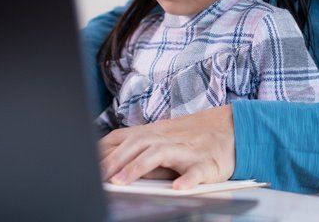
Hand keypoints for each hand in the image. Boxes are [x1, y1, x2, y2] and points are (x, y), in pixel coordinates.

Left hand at [99, 105, 235, 189]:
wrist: (232, 130)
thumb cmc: (192, 140)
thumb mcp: (163, 140)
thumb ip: (140, 150)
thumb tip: (109, 165)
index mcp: (155, 133)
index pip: (123, 137)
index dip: (103, 150)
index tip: (86, 164)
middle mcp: (168, 138)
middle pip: (136, 144)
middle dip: (114, 161)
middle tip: (99, 178)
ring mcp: (187, 149)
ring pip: (160, 153)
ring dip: (138, 167)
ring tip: (122, 182)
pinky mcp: (207, 163)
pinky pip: (196, 171)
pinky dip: (187, 179)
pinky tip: (178, 187)